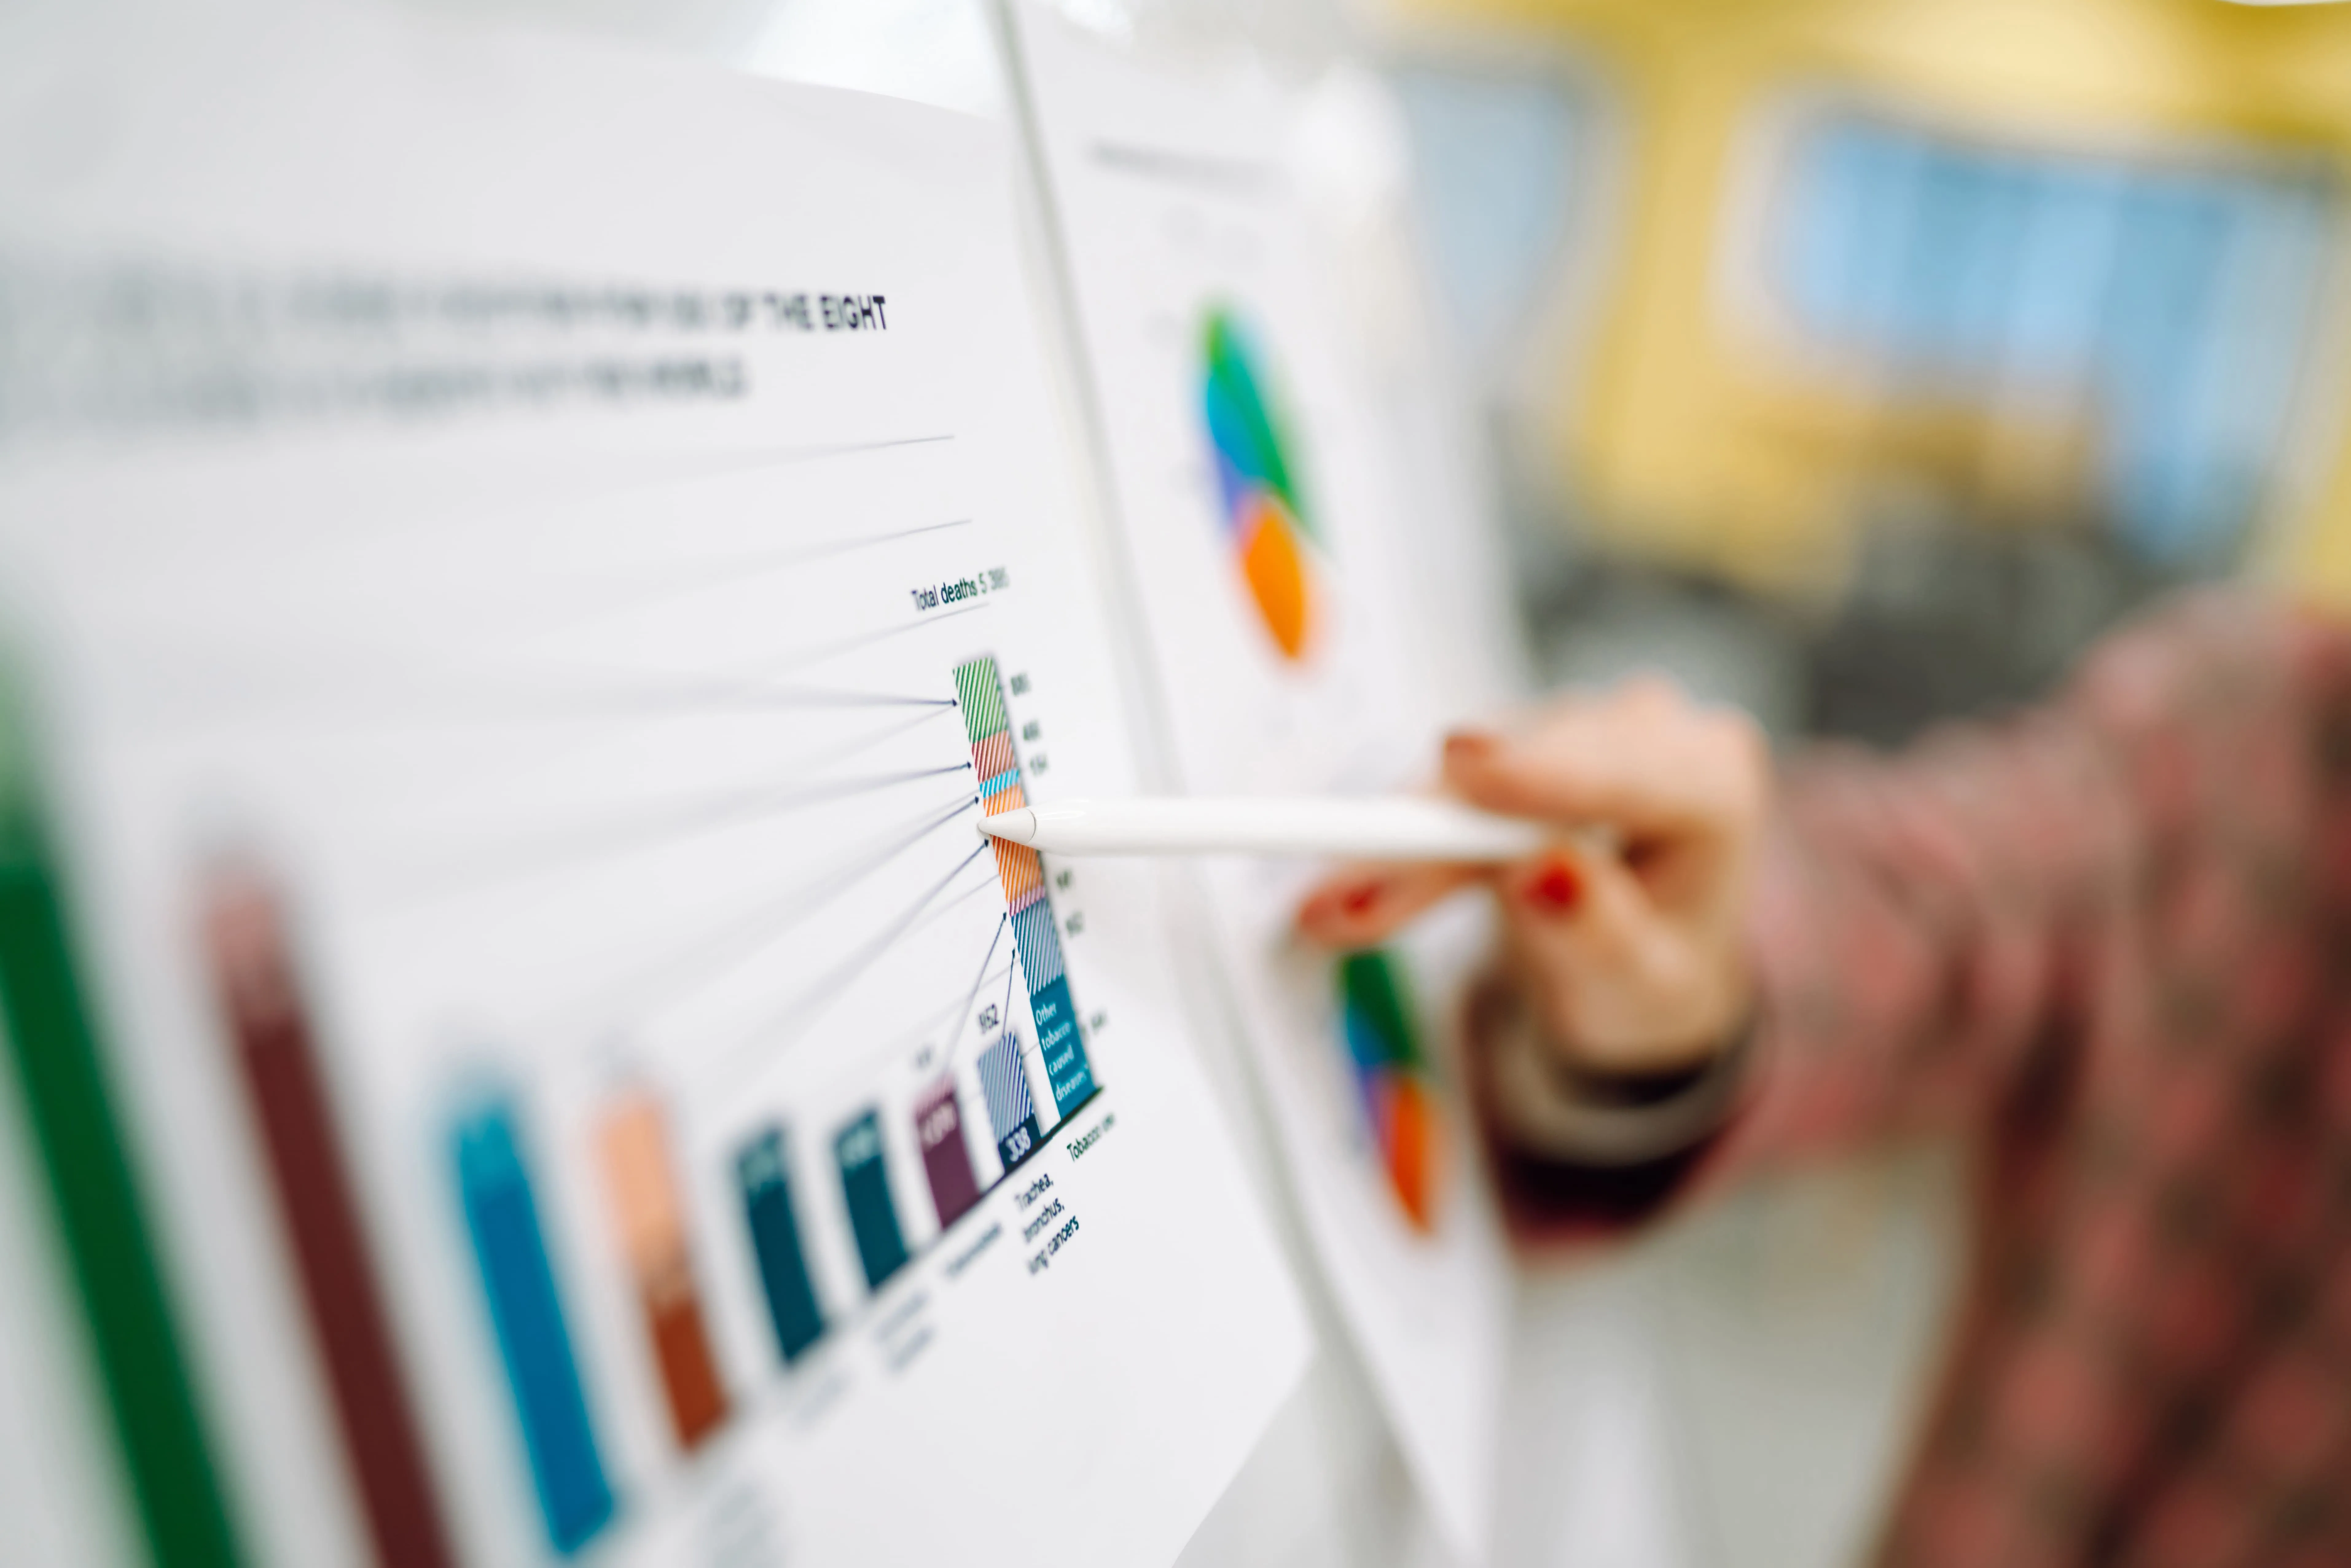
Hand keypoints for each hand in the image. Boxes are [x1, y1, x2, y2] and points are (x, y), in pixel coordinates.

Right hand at [1296, 678, 1768, 1075]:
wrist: (1635, 970)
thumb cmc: (1649, 978)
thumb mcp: (1638, 988)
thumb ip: (1600, 933)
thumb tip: (1546, 872)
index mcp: (1714, 785)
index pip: (1626, 770)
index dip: (1538, 770)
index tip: (1462, 768)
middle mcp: (1655, 734)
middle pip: (1531, 765)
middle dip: (1436, 830)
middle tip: (1346, 895)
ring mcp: (1584, 728)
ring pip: (1475, 770)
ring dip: (1404, 837)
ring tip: (1335, 909)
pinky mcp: (1523, 741)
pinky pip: (1449, 782)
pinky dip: (1402, 831)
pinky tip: (1356, 883)